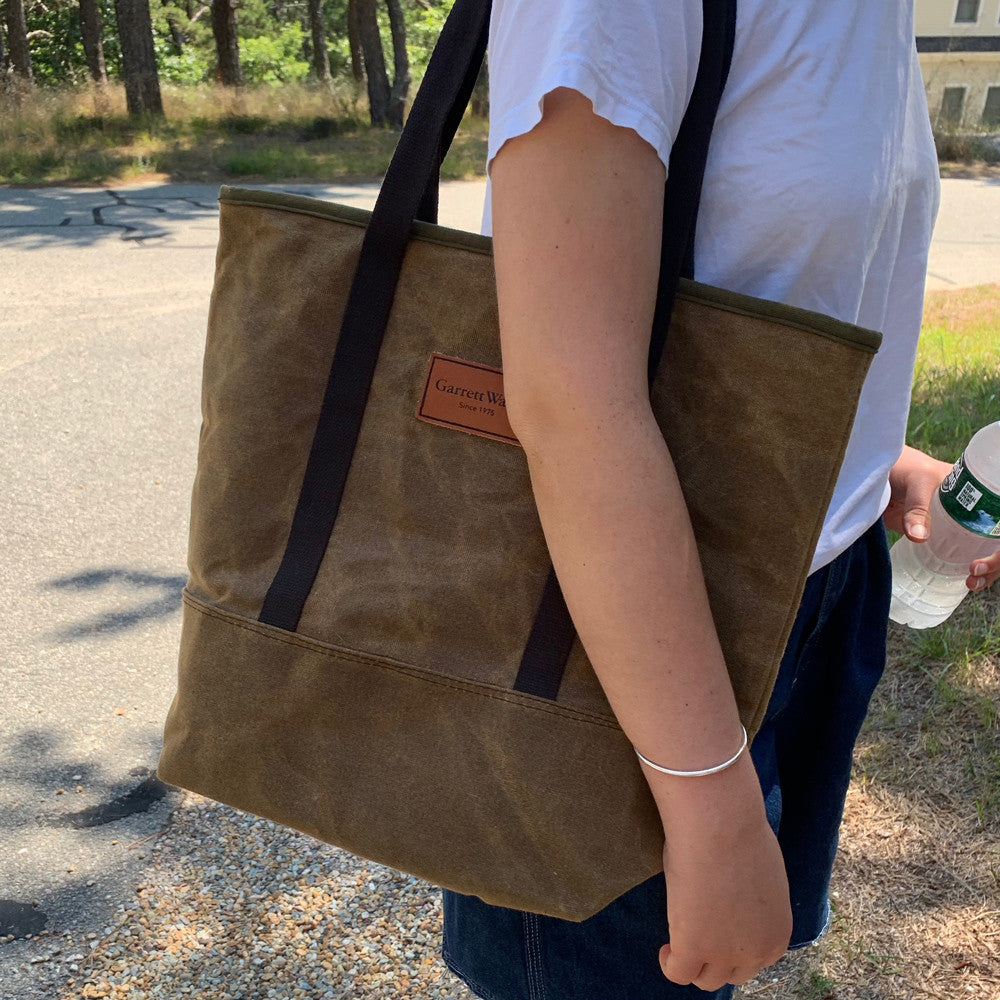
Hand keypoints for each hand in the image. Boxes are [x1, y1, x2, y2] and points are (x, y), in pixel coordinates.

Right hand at [651, 753, 792, 990]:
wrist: (720, 826)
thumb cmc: (739, 834)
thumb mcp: (760, 875)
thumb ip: (752, 899)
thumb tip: (735, 895)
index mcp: (777, 932)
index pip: (756, 957)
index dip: (736, 944)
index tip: (719, 927)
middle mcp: (757, 951)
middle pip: (734, 973)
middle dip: (718, 956)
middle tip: (699, 928)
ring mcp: (724, 954)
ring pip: (707, 979)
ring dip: (694, 963)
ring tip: (679, 937)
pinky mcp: (693, 948)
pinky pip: (678, 973)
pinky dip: (670, 963)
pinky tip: (665, 946)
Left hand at [885, 445, 999, 591]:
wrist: (878, 474)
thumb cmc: (903, 467)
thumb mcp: (916, 481)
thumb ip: (917, 506)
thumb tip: (919, 537)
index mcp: (979, 493)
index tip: (993, 551)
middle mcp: (974, 512)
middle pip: (996, 541)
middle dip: (997, 561)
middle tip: (975, 571)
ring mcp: (958, 527)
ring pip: (984, 553)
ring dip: (987, 572)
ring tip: (971, 583)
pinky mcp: (938, 538)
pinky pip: (958, 558)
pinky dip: (964, 572)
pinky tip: (964, 583)